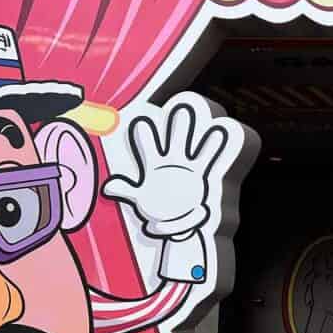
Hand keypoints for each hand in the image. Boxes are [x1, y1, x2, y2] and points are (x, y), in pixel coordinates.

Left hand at [103, 102, 228, 237]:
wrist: (177, 225)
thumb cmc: (157, 209)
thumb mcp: (139, 199)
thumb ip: (125, 190)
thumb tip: (109, 186)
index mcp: (154, 164)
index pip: (149, 145)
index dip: (146, 133)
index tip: (142, 120)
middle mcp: (174, 161)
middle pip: (177, 137)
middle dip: (180, 124)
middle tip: (184, 107)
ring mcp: (191, 168)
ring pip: (199, 147)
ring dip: (208, 139)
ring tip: (216, 125)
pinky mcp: (205, 178)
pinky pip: (212, 163)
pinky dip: (217, 150)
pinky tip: (222, 137)